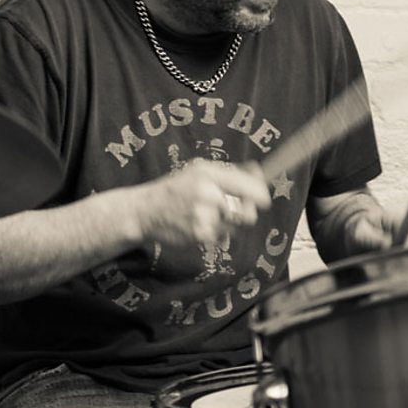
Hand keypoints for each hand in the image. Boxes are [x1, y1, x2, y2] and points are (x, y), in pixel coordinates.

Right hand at [133, 159, 270, 246]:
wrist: (145, 211)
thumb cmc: (176, 189)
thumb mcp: (200, 170)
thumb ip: (230, 171)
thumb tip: (259, 172)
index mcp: (209, 174)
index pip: (250, 188)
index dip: (261, 195)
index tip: (262, 199)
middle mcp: (208, 194)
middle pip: (248, 213)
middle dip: (244, 213)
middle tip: (232, 209)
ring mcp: (203, 217)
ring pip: (235, 227)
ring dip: (228, 223)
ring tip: (209, 215)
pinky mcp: (199, 236)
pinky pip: (221, 237)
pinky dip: (215, 233)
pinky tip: (198, 224)